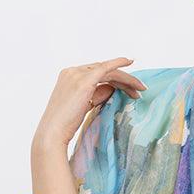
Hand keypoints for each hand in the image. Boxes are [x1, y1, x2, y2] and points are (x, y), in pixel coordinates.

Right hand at [32, 57, 147, 151]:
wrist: (53, 132)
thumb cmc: (66, 125)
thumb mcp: (84, 106)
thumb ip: (97, 95)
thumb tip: (113, 88)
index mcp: (69, 76)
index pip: (96, 73)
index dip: (114, 79)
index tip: (129, 88)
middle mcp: (72, 71)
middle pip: (104, 70)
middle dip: (124, 80)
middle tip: (140, 90)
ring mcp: (77, 74)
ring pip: (108, 72)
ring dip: (126, 79)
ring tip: (141, 90)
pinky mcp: (84, 81)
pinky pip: (105, 68)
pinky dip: (118, 62)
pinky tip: (130, 61)